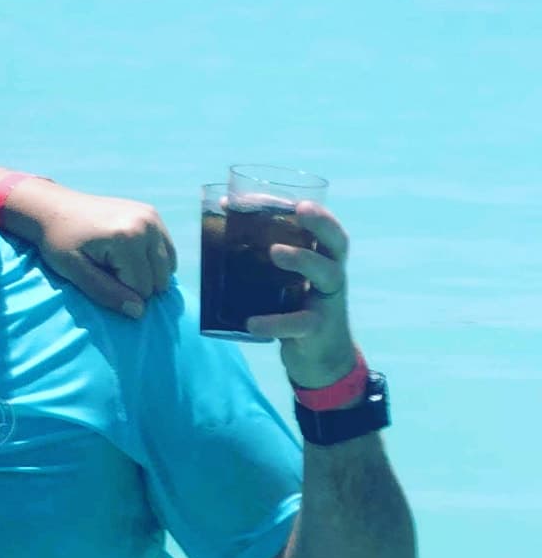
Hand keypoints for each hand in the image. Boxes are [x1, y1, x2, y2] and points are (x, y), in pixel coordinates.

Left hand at [27, 188, 176, 319]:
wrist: (51, 206)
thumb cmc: (58, 241)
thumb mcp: (73, 270)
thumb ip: (105, 292)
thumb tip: (139, 312)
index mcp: (128, 237)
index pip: (142, 289)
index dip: (119, 292)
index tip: (96, 274)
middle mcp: (147, 224)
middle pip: (159, 279)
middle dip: (134, 284)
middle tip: (104, 267)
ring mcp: (152, 217)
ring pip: (166, 268)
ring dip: (145, 273)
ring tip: (114, 261)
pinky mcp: (153, 214)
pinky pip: (167, 252)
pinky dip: (152, 262)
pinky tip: (127, 256)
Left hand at [243, 202, 355, 387]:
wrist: (318, 358)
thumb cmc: (294, 306)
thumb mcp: (282, 278)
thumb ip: (260, 251)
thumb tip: (220, 212)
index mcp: (322, 259)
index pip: (327, 229)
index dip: (315, 212)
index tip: (296, 199)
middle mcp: (331, 276)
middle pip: (338, 244)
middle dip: (322, 223)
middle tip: (300, 210)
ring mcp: (328, 302)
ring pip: (327, 274)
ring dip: (303, 259)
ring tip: (274, 252)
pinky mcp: (318, 330)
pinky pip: (300, 323)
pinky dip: (275, 322)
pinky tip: (252, 323)